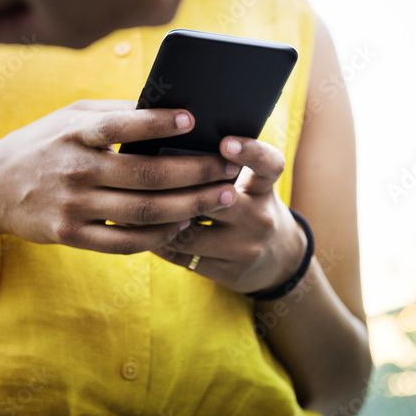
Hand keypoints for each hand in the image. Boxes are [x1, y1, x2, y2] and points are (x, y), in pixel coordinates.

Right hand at [0, 100, 238, 254]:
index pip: (120, 125)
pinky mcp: (69, 235)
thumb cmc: (43, 143)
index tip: (194, 120)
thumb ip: (114, 112)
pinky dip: (158, 236)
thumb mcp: (69, 117)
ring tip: (222, 197)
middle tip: (229, 168)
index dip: (157, 123)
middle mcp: (74, 169)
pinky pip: (123, 241)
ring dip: (189, 206)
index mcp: (75, 133)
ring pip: (141, 211)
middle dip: (194, 172)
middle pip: (144, 175)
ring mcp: (72, 206)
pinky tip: (184, 225)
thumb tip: (167, 107)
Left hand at [153, 137, 307, 294]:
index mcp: (264, 188)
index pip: (268, 164)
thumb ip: (223, 170)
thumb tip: (168, 149)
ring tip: (136, 205)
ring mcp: (245, 248)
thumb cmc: (251, 209)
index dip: (250, 152)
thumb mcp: (251, 187)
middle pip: (214, 201)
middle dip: (180, 192)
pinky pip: (183, 257)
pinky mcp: (230, 272)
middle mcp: (260, 218)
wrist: (279, 261)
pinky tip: (145, 231)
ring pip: (189, 233)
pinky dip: (160, 243)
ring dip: (159, 220)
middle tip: (148, 176)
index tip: (226, 143)